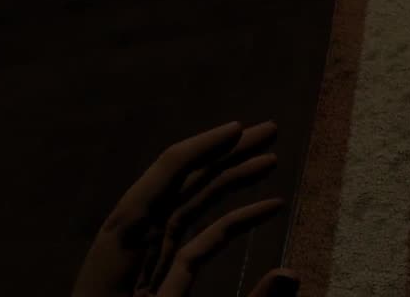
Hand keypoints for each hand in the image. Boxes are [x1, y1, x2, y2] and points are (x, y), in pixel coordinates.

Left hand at [73, 121, 299, 296]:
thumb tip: (291, 275)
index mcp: (117, 266)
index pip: (155, 190)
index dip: (195, 153)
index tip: (235, 129)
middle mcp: (127, 260)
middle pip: (173, 192)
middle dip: (221, 157)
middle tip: (268, 129)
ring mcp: (143, 273)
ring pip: (186, 213)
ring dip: (229, 183)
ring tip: (271, 159)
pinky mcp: (158, 288)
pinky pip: (196, 245)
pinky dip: (231, 224)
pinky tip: (267, 209)